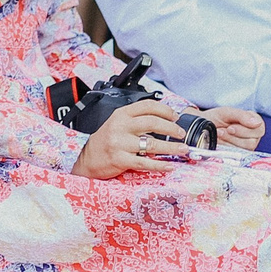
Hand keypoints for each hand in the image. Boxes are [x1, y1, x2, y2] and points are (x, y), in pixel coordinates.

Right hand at [73, 99, 190, 177]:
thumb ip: (136, 119)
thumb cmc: (105, 141)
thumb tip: (164, 119)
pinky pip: (145, 163)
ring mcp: (120, 143)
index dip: (165, 110)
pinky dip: (160, 165)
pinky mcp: (120, 160)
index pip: (147, 106)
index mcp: (121, 114)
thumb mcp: (117, 123)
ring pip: (152, 144)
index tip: (176, 117)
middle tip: (181, 133)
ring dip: (171, 147)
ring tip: (182, 149)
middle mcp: (120, 126)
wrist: (88, 159)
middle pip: (152, 123)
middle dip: (171, 128)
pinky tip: (169, 165)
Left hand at [201, 106, 263, 150]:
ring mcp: (247, 147)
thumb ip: (242, 116)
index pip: (259, 130)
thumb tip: (257, 123)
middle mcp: (254, 136)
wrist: (203, 127)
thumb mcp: (227, 112)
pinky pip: (235, 154)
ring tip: (218, 134)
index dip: (244, 130)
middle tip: (221, 131)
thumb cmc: (217, 118)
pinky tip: (219, 141)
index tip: (230, 127)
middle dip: (234, 137)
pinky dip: (225, 147)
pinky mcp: (239, 155)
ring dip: (228, 142)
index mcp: (255, 123)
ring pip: (243, 149)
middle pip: (251, 142)